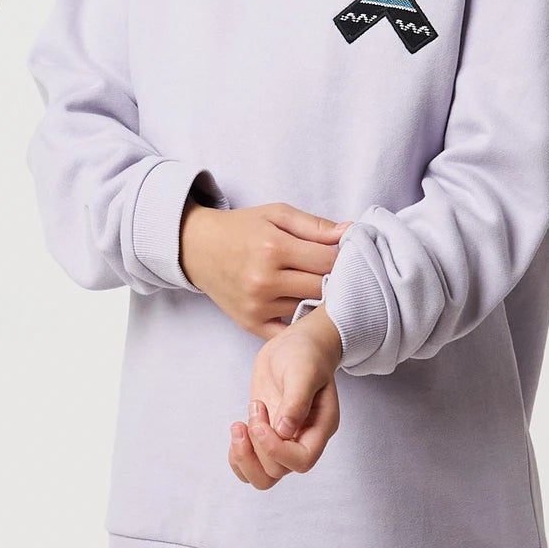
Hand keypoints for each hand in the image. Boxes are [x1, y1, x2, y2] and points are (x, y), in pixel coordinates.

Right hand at [181, 200, 348, 335]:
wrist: (198, 249)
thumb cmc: (241, 229)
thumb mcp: (277, 215)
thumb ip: (314, 225)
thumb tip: (350, 231)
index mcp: (273, 249)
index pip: (328, 261)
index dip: (343, 258)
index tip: (344, 256)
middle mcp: (264, 281)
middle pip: (322, 288)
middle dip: (335, 280)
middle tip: (335, 273)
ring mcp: (257, 306)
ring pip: (309, 310)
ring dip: (319, 301)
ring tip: (317, 287)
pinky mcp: (251, 324)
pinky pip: (289, 332)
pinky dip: (301, 324)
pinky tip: (304, 310)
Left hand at [229, 310, 343, 488]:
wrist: (295, 343)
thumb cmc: (306, 353)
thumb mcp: (303, 370)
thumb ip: (296, 400)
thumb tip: (284, 431)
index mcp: (320, 427)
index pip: (302, 461)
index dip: (276, 450)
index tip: (260, 423)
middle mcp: (303, 439)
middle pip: (278, 472)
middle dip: (256, 447)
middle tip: (254, 408)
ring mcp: (283, 440)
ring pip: (263, 475)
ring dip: (244, 456)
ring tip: (238, 425)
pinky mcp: (265, 434)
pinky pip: (250, 464)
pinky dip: (237, 456)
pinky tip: (237, 430)